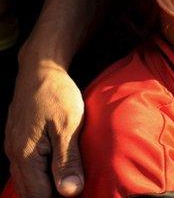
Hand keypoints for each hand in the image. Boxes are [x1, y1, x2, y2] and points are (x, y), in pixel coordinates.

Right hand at [5, 59, 84, 196]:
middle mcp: (14, 155)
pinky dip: (41, 176)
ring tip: (68, 186)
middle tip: (76, 192)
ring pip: (26, 181)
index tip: (80, 197)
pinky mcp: (19, 141)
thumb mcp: (69, 126)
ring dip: (45, 188)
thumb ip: (68, 161)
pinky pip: (26, 169)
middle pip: (30, 192)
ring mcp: (14, 148)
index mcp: (26, 156)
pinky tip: (57, 175)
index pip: (39, 196)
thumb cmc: (57, 94)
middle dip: (50, 196)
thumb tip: (70, 193)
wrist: (40, 69)